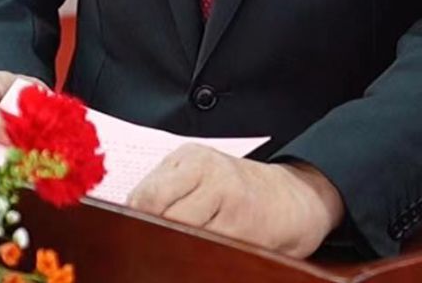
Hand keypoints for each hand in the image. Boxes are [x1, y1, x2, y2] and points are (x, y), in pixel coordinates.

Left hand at [126, 145, 344, 258]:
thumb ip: (166, 194)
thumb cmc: (239, 193)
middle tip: (145, 253)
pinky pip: (209, 250)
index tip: (127, 240)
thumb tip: (125, 222)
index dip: (131, 223)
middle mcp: (210, 173)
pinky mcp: (247, 227)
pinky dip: (197, 259)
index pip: (145, 195)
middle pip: (160, 214)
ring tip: (170, 258)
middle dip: (150, 238)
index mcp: (191, 159)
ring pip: (181, 234)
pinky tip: (196, 262)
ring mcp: (230, 199)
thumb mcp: (201, 179)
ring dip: (172, 251)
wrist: (296, 198)